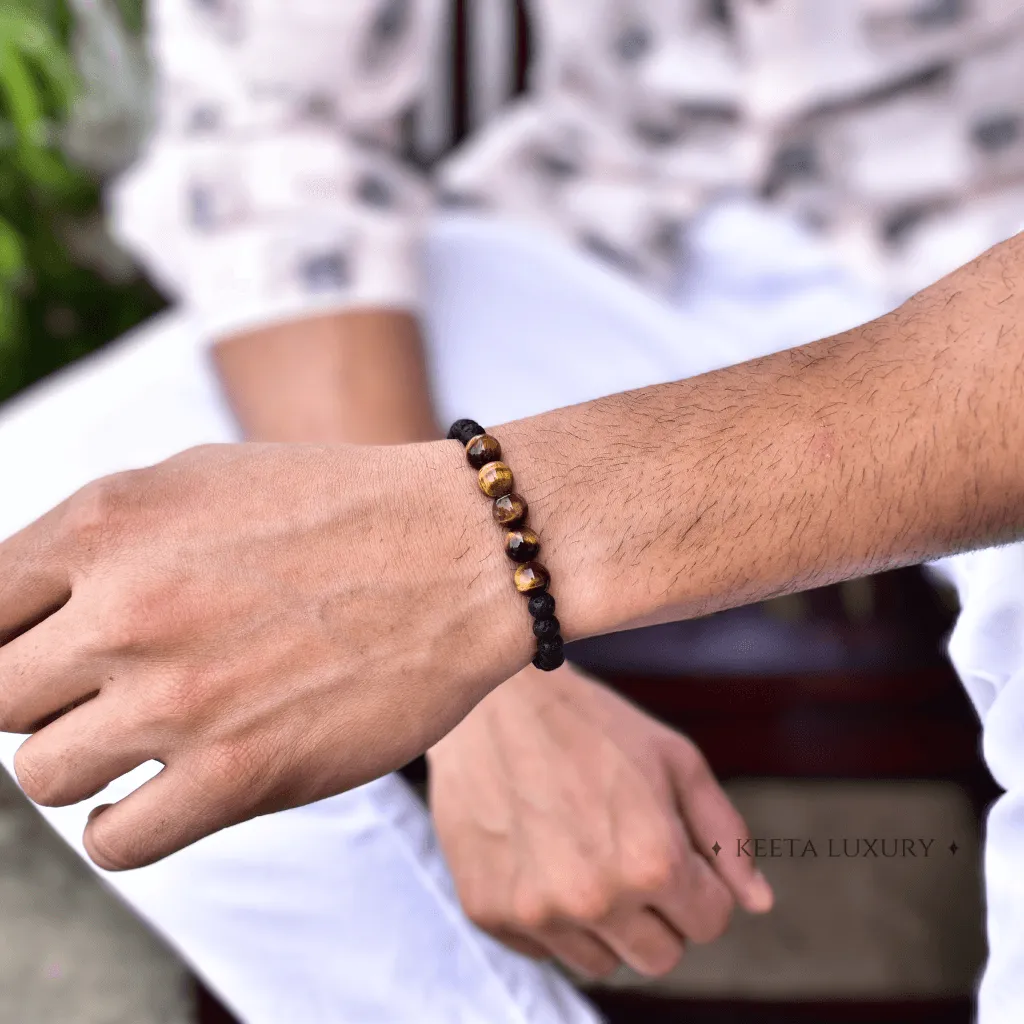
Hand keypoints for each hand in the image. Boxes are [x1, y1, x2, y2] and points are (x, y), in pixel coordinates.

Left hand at [0, 441, 534, 869]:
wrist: (465, 551)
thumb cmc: (343, 507)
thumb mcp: (202, 478)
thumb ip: (100, 540)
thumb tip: (28, 605)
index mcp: (108, 525)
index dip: (5, 640)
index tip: (44, 658)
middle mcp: (128, 610)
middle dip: (46, 700)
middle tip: (110, 690)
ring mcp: (181, 698)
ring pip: (44, 777)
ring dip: (89, 761)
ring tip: (156, 734)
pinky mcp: (240, 776)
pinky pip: (116, 840)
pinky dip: (131, 822)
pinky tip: (177, 787)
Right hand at [427, 662, 772, 979]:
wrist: (492, 701)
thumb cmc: (592, 723)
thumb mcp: (675, 760)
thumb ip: (724, 836)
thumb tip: (759, 903)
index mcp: (652, 861)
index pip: (709, 922)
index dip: (699, 884)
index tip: (671, 846)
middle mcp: (595, 899)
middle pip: (660, 957)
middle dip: (659, 913)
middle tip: (629, 853)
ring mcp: (537, 911)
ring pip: (601, 962)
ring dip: (606, 922)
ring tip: (583, 851)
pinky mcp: (489, 911)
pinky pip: (544, 948)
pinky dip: (552, 916)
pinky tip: (542, 855)